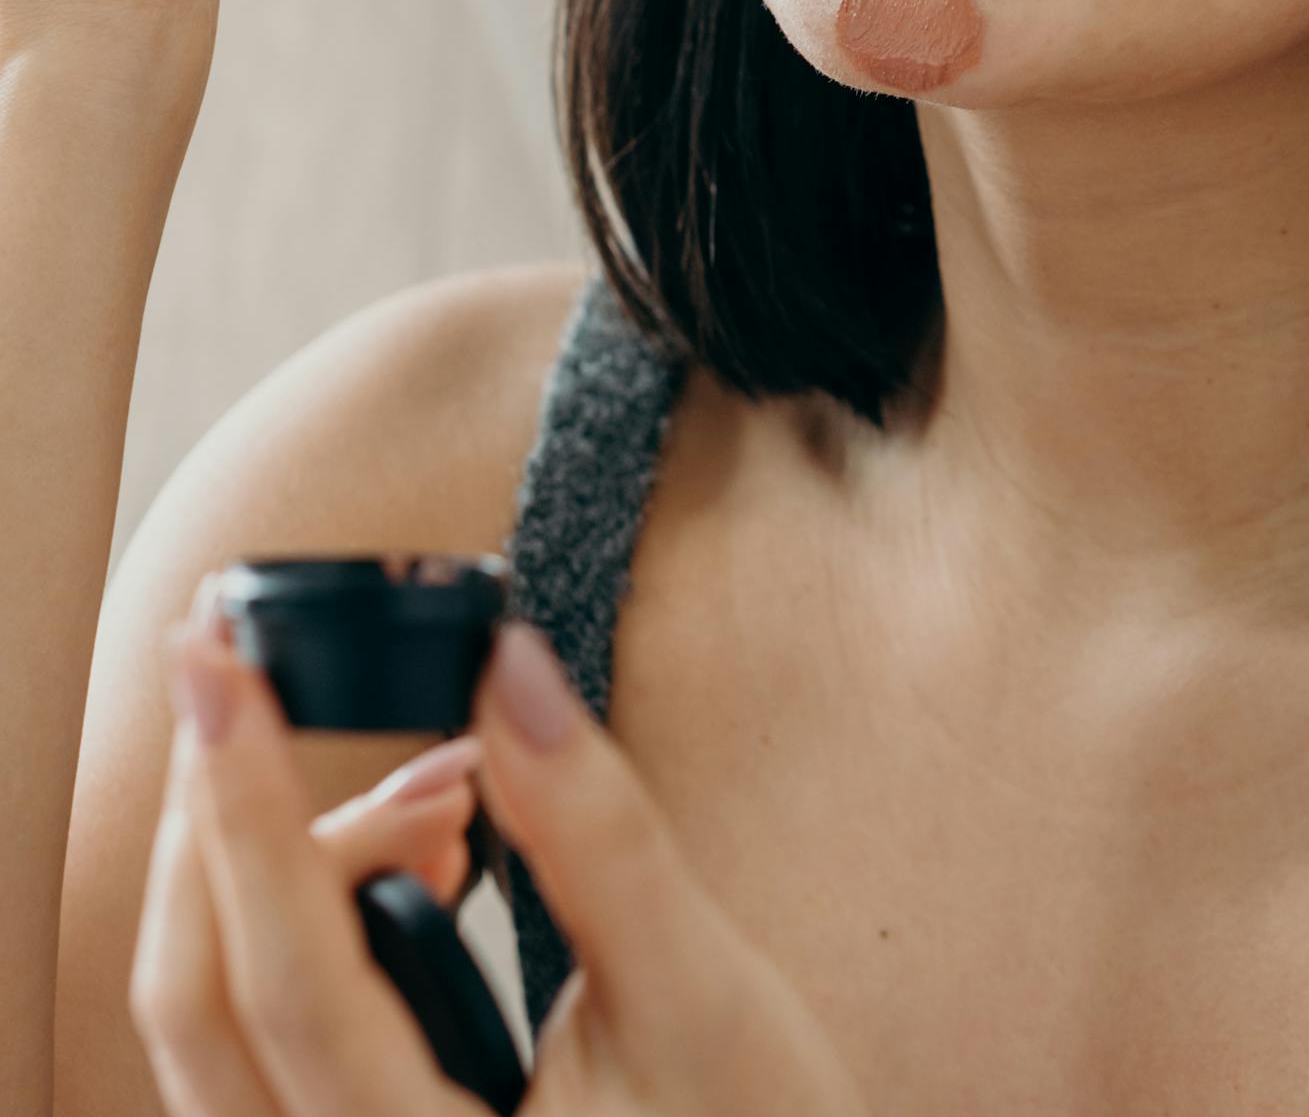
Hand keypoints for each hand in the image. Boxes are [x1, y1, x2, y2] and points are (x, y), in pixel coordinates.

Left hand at [131, 599, 872, 1116]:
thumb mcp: (706, 1003)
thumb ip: (596, 837)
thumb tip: (509, 669)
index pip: (292, 979)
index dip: (245, 805)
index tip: (219, 665)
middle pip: (200, 1003)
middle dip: (226, 821)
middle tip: (283, 683)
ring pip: (213, 1026)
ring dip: (270, 872)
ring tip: (436, 795)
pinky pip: (263, 1045)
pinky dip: (307, 926)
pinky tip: (424, 865)